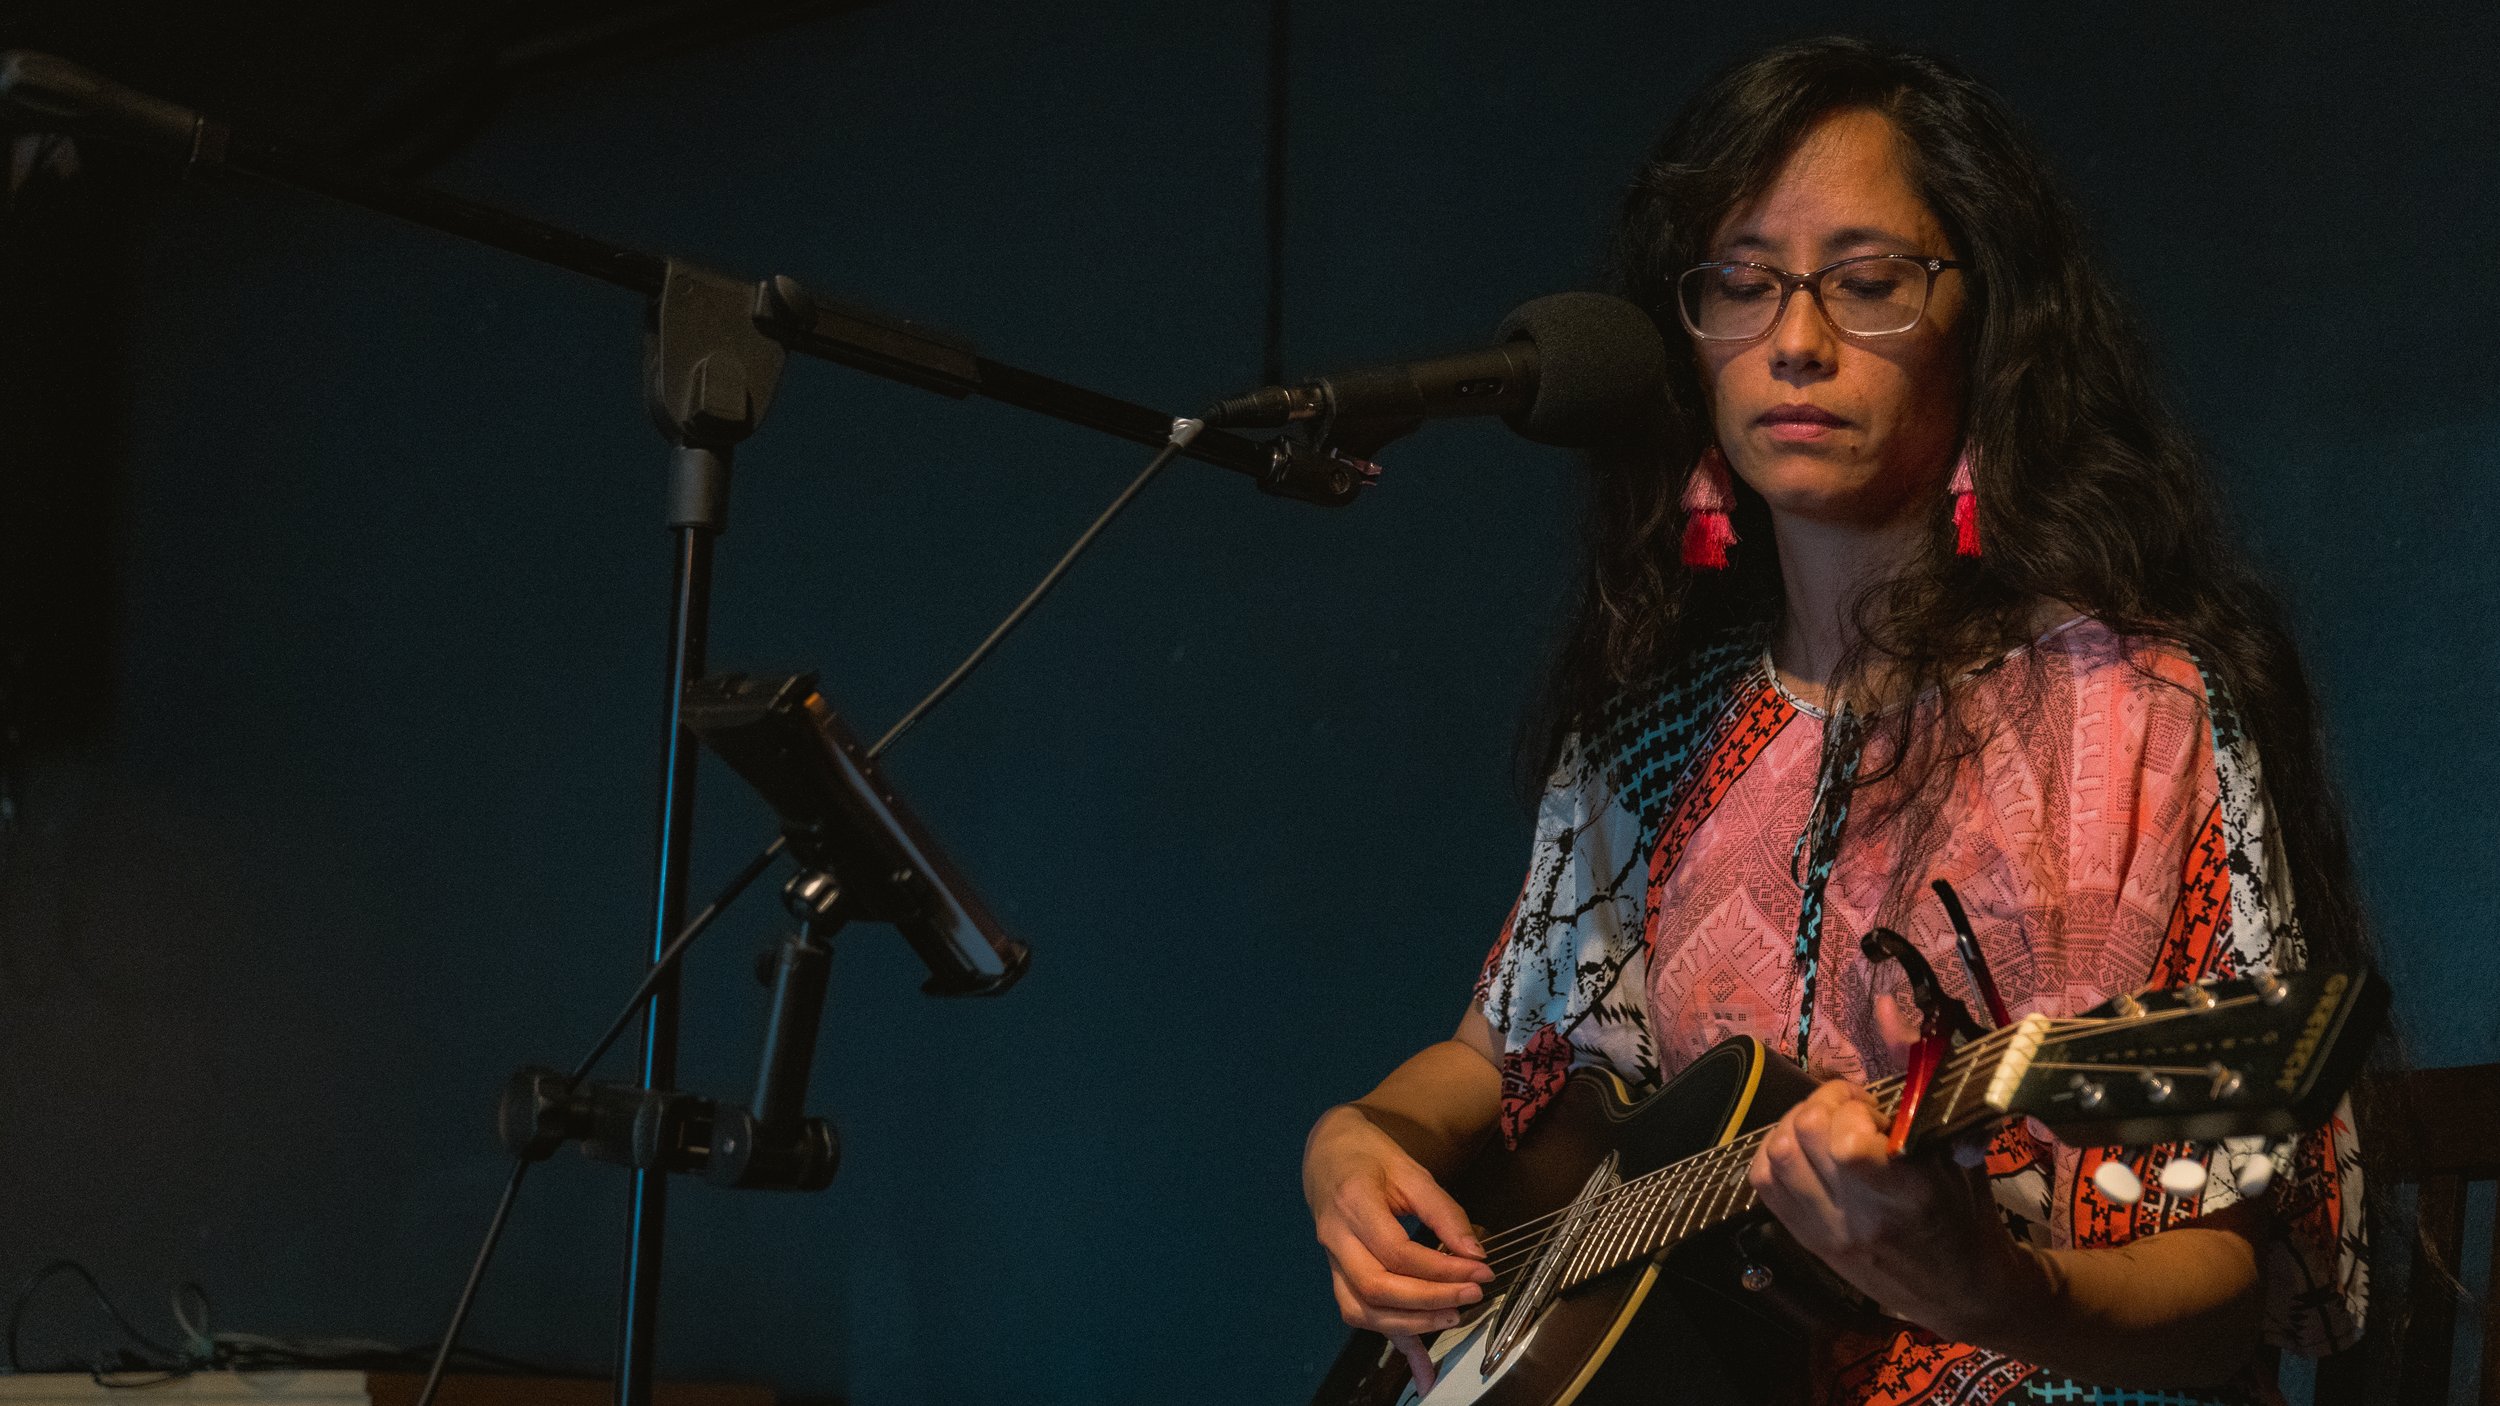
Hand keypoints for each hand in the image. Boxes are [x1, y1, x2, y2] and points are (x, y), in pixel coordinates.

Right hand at [1304, 1103, 1494, 1391]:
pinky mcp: (1338, 1276)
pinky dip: (1392, 1341)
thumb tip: (1474, 1253)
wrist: (1328, 1153)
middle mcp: (1335, 1238)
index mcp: (1353, 1203)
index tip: (1479, 1270)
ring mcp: (1332, 1261)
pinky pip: (1360, 1314)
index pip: (1396, 1251)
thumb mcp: (1411, 1170)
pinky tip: (1421, 1367)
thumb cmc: (1370, 1156)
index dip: (1440, 1268)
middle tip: (1471, 1296)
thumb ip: (1443, 1211)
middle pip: (1376, 1286)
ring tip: (1451, 1318)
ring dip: (1409, 1323)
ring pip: (1361, 1309)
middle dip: (1428, 1299)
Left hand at [1743, 1079, 2046, 1342]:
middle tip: (1849, 1109)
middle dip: (1824, 1103)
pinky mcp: (1806, 1239)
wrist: (1958, 1292)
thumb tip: (1915, 1072)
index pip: (1848, 1144)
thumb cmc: (1965, 1220)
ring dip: (1795, 1124)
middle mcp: (1859, 1216)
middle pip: (1804, 1134)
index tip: (1873, 1108)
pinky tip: (1802, 1148)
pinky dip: (1774, 1153)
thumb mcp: (1962, 1165)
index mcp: (1906, 1196)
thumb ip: (1931, 1119)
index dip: (1853, 1107)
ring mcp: (1826, 1231)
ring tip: (1824, 1124)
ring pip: (1776, 1155)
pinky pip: (1763, 1183)